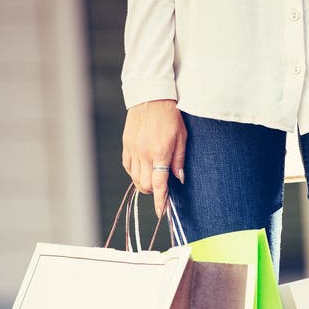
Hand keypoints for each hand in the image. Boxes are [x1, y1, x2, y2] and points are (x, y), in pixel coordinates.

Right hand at [122, 100, 186, 216]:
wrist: (150, 96)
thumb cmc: (170, 116)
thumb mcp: (182, 138)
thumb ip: (179, 160)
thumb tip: (179, 179)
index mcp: (160, 153)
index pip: (159, 184)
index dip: (160, 201)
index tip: (161, 211)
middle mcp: (144, 154)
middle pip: (146, 185)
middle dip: (154, 191)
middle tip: (161, 189)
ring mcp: (133, 149)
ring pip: (135, 178)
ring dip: (144, 184)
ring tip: (152, 179)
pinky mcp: (126, 145)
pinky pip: (128, 167)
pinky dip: (135, 173)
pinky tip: (142, 170)